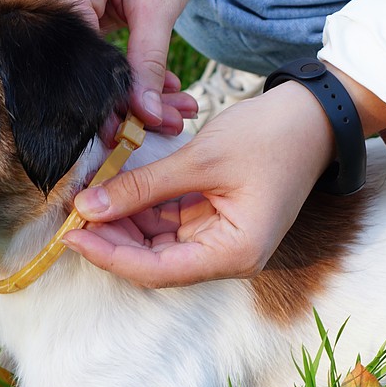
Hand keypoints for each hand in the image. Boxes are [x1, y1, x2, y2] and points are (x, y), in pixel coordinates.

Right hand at [22, 0, 202, 132]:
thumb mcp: (161, 5)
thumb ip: (149, 61)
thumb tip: (146, 116)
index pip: (78, 46)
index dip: (103, 91)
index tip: (131, 128)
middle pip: (76, 59)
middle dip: (120, 99)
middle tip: (160, 126)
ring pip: (80, 62)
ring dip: (121, 92)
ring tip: (164, 114)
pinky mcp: (59, 11)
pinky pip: (83, 54)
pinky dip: (116, 74)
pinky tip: (149, 96)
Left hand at [61, 82, 334, 287]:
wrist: (315, 115)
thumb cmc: (271, 137)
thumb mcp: (200, 160)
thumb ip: (142, 187)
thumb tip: (87, 208)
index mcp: (235, 253)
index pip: (157, 271)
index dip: (110, 256)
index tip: (71, 236)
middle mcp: (229, 256)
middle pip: (155, 263)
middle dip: (112, 240)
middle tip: (72, 214)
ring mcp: (222, 239)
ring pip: (157, 244)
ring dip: (123, 224)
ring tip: (87, 200)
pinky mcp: (216, 219)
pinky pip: (168, 223)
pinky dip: (141, 209)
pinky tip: (113, 192)